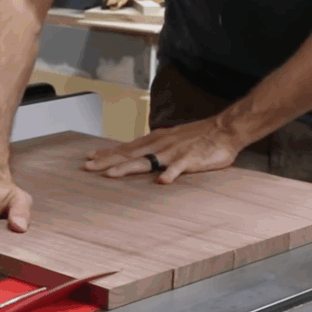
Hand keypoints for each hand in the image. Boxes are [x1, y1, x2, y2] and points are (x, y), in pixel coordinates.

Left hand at [82, 117, 246, 183]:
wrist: (224, 130)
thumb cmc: (198, 136)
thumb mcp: (170, 138)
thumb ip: (154, 146)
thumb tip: (139, 152)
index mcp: (154, 141)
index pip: (125, 147)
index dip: (107, 153)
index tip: (89, 157)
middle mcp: (159, 145)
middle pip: (128, 154)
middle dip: (106, 161)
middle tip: (87, 167)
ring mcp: (173, 153)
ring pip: (146, 161)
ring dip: (127, 167)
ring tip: (110, 175)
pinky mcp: (189, 160)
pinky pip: (177, 168)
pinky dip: (169, 174)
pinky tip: (160, 182)